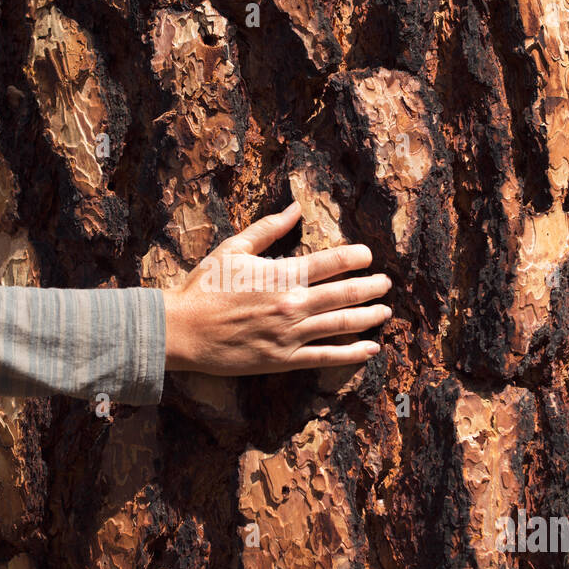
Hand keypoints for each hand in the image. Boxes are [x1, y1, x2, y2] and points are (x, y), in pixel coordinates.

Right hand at [162, 201, 391, 374]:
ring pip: (343, 324)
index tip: (368, 256)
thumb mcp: (233, 249)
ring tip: (385, 312)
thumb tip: (295, 209)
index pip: (333, 262)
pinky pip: (326, 357)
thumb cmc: (204, 287)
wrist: (182, 331)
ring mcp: (290, 334)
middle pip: (346, 293)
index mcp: (282, 274)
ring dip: (369, 317)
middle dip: (372, 287)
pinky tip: (371, 349)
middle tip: (386, 283)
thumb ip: (268, 228)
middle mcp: (292, 304)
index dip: (357, 257)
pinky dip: (352, 354)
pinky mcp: (284, 360)